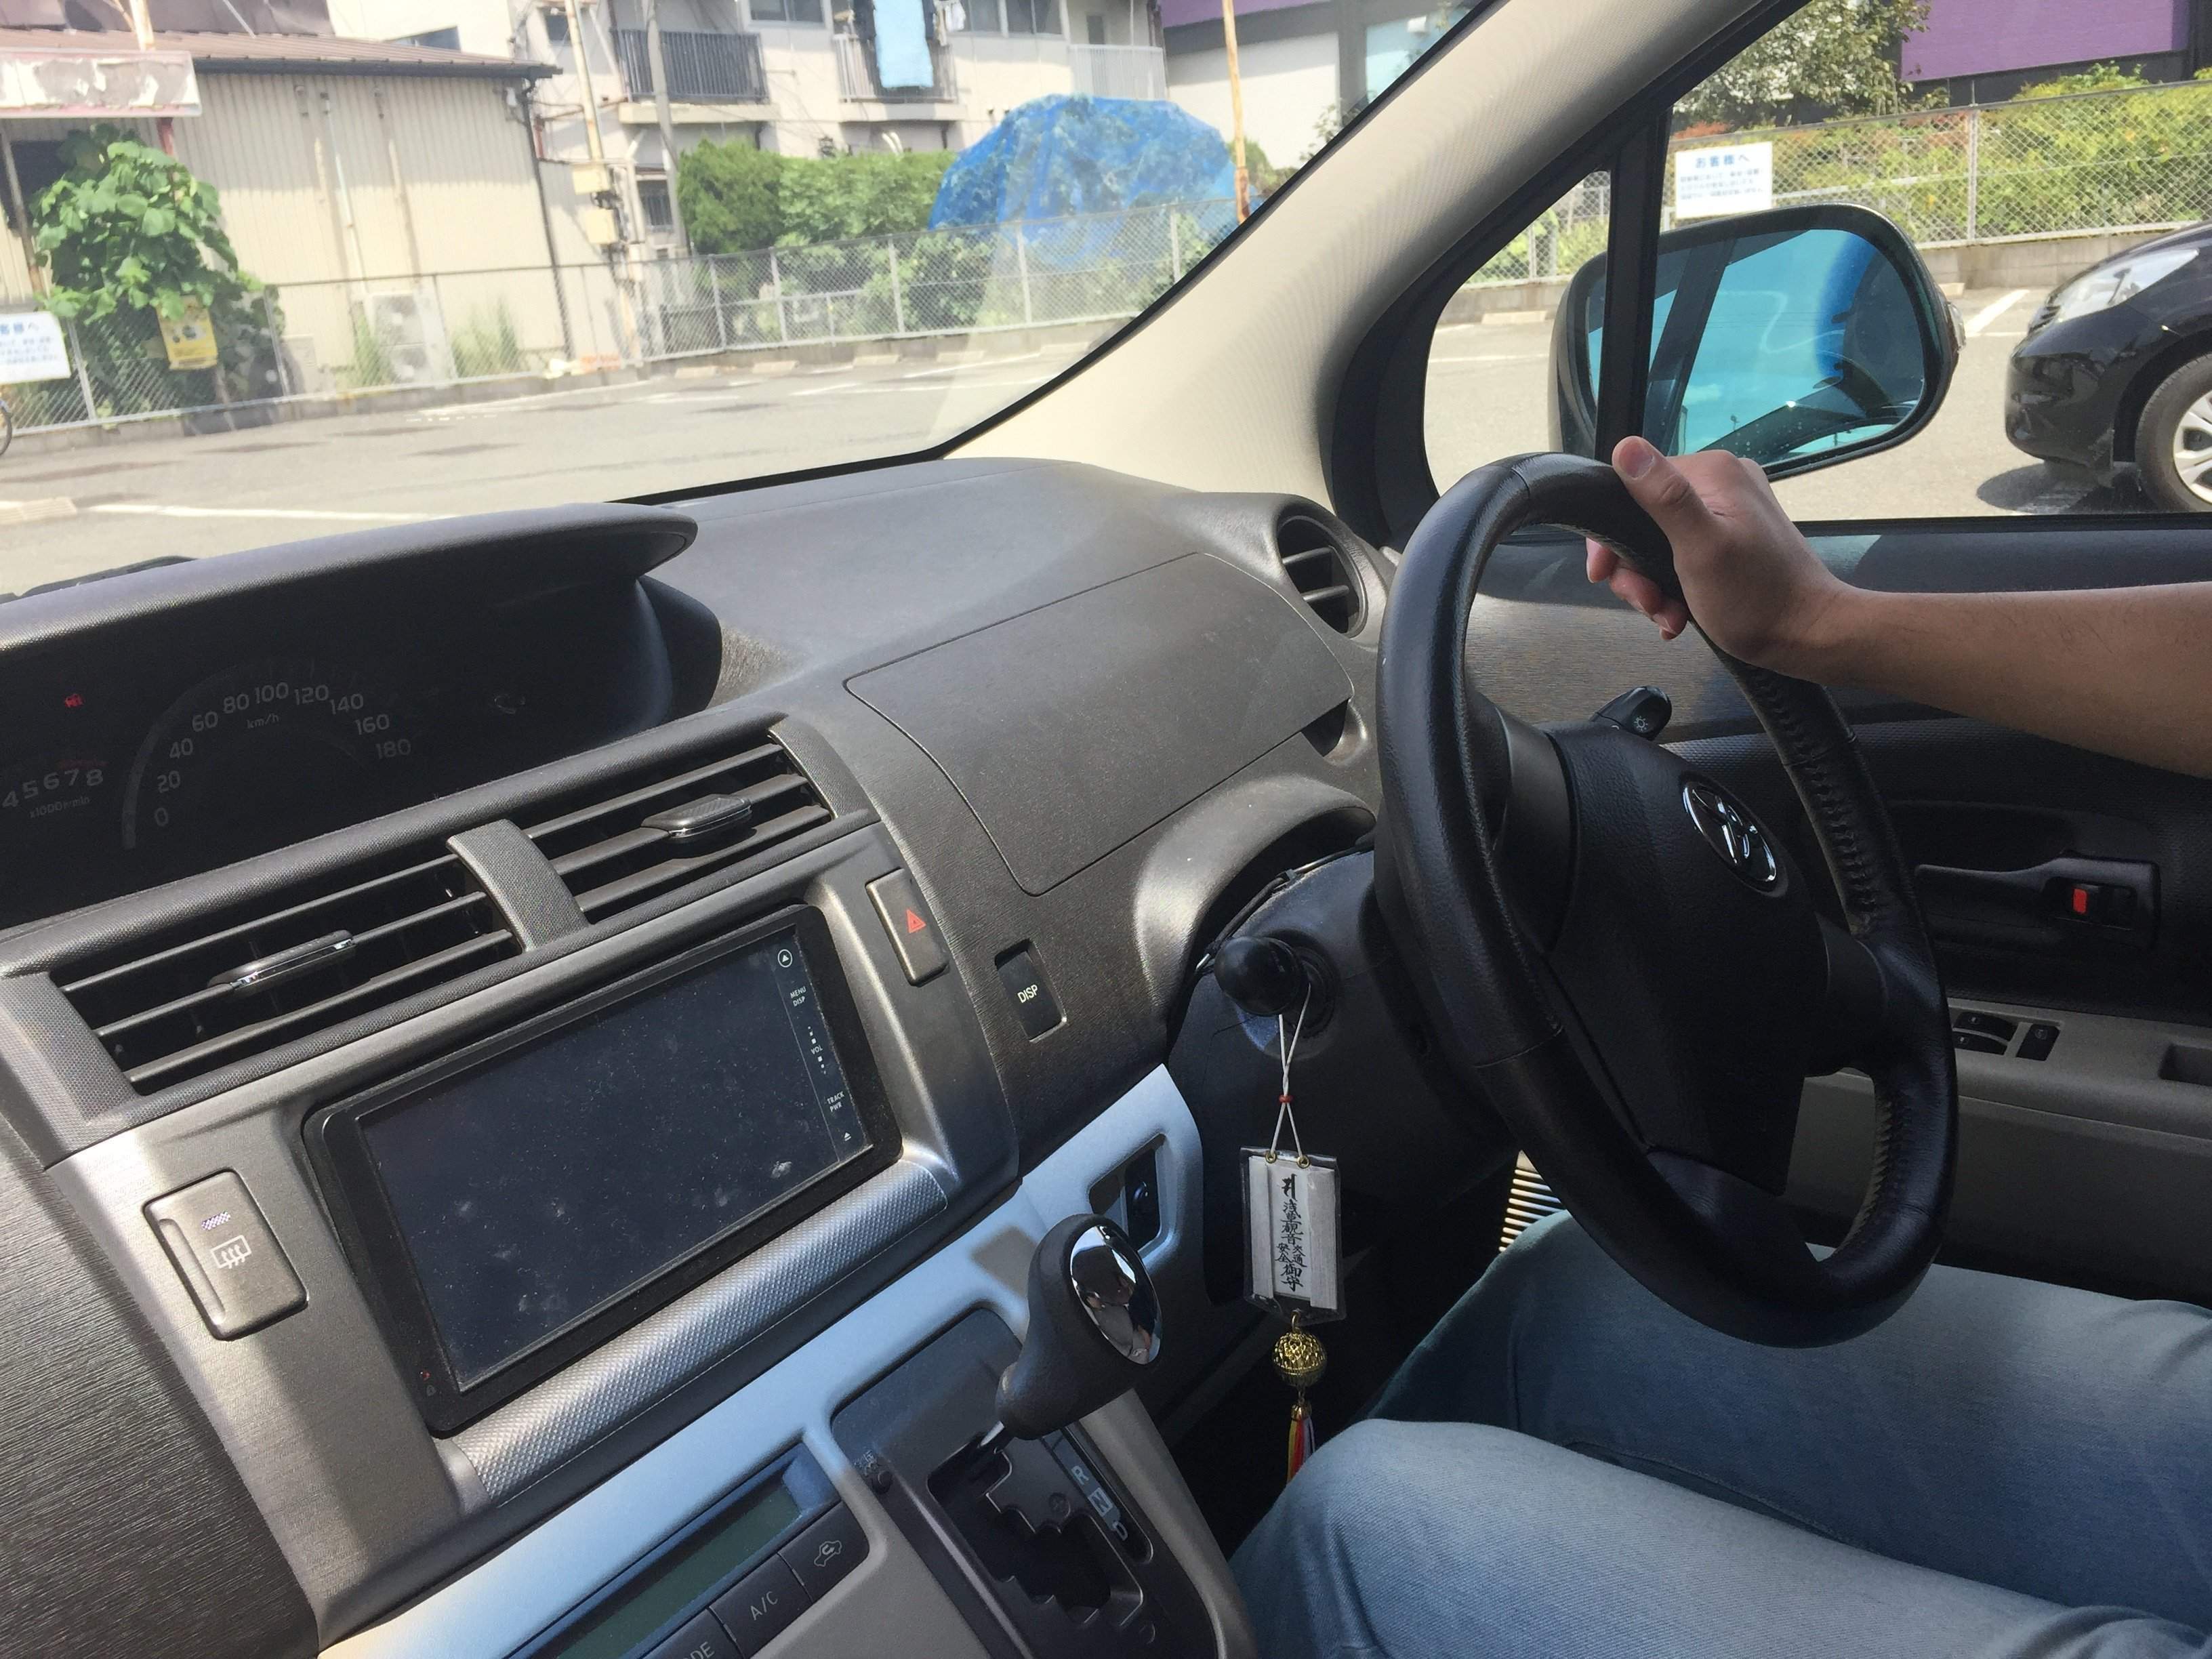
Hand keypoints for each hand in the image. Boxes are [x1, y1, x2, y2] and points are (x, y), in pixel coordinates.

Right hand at [1583, 436, 1855, 676]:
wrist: (1810, 635)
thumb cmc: (1755, 599)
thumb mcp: (1701, 549)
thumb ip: (1664, 497)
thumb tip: (1625, 445)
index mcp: (1712, 472)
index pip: (1632, 486)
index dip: (1612, 535)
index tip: (1606, 576)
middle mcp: (1722, 480)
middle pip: (1644, 518)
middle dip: (1636, 570)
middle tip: (1649, 605)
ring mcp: (1730, 509)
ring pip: (1660, 542)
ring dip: (1654, 585)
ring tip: (1669, 617)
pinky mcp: (1735, 536)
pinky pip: (1684, 553)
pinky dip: (1675, 586)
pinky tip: (1680, 613)